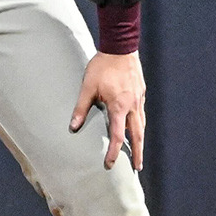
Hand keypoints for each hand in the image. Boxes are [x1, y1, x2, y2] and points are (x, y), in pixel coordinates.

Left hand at [70, 50, 146, 169]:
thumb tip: (73, 127)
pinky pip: (142, 114)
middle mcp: (132, 106)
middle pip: (137, 135)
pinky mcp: (141, 93)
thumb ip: (81, 108)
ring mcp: (139, 99)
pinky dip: (140, 125)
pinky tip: (137, 128)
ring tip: (138, 152)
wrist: (121, 47)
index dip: (114, 152)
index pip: (117, 136)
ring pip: (142, 125)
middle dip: (137, 153)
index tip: (110, 164)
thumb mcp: (88, 86)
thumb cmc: (103, 66)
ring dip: (140, 141)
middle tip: (137, 168)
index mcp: (119, 106)